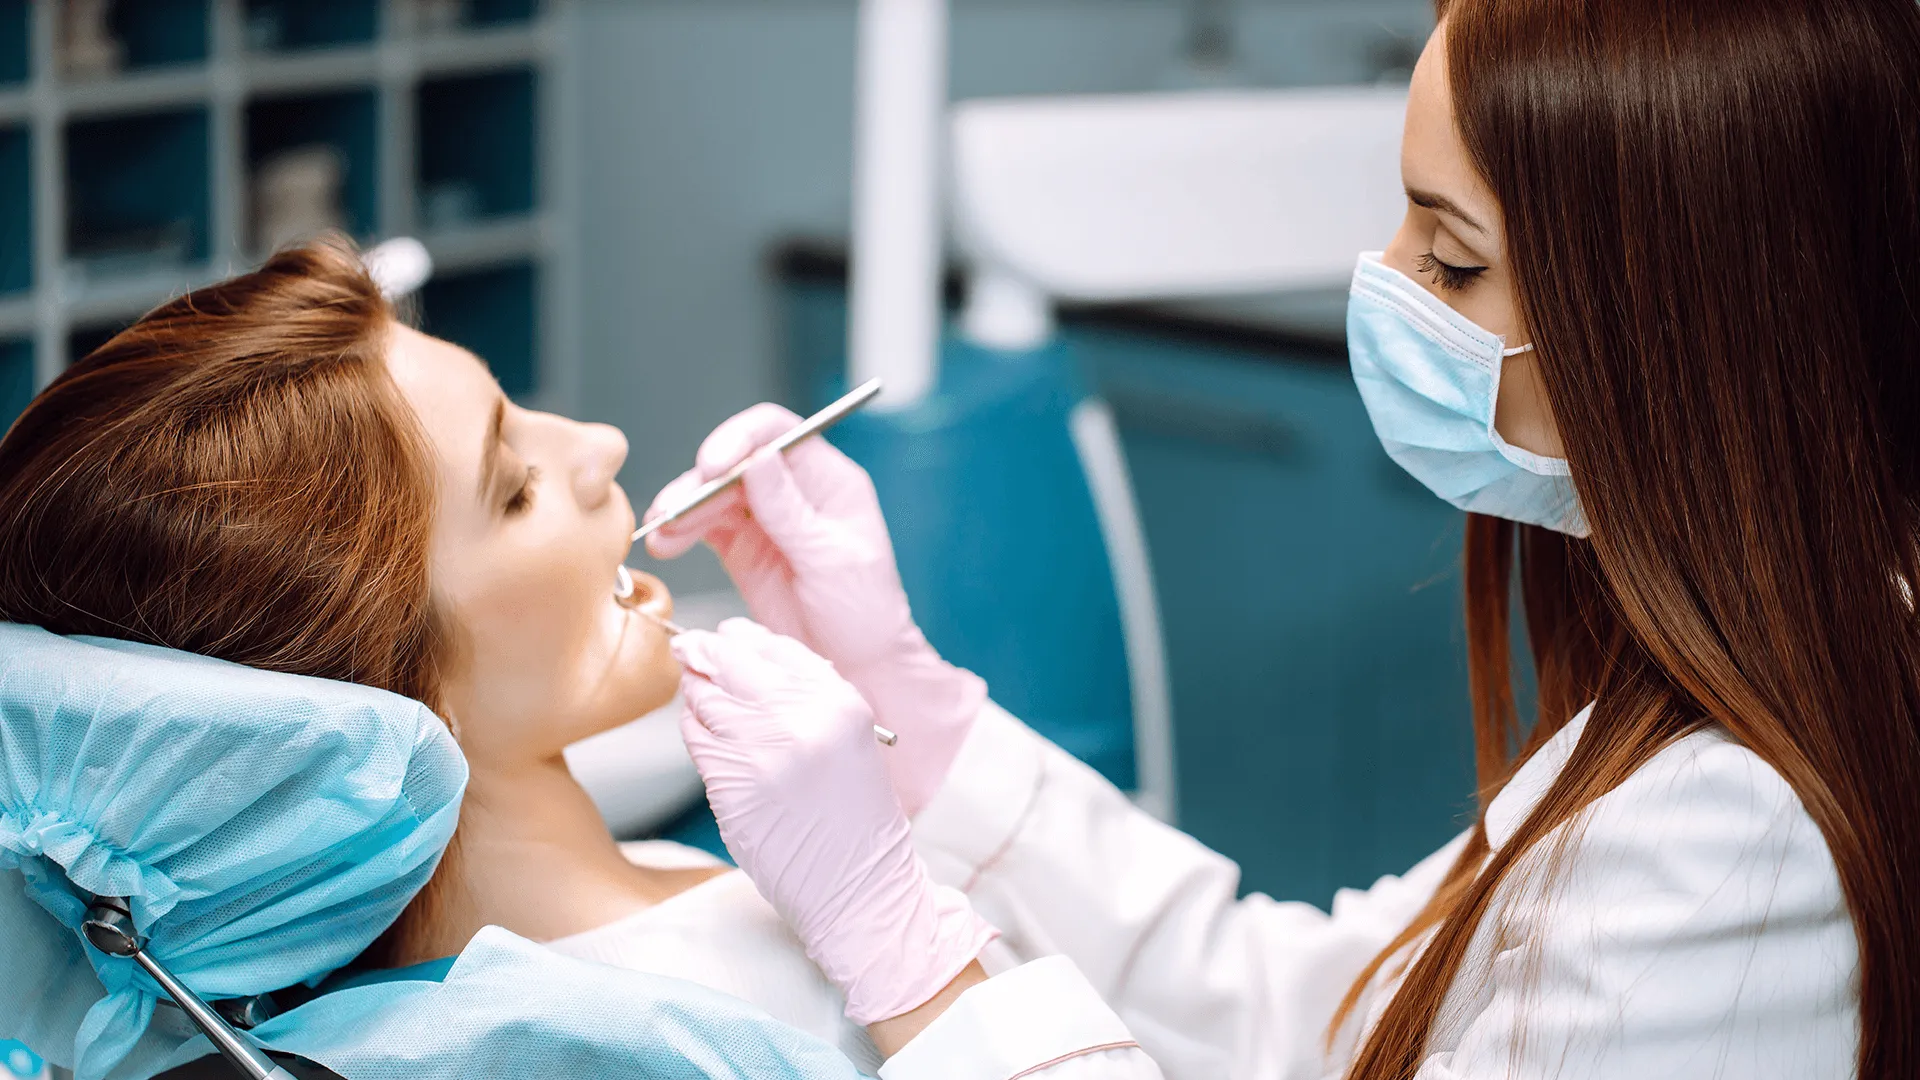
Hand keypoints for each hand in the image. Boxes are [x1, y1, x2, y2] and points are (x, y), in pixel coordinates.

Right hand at [646, 404, 983, 814]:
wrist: (861, 665)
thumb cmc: (865, 611)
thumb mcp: (831, 558)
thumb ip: (789, 510)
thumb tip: (757, 458)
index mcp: (828, 479)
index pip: (778, 433)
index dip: (739, 438)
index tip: (711, 463)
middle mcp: (795, 490)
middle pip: (736, 461)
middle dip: (701, 481)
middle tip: (674, 509)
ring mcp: (766, 517)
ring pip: (714, 493)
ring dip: (684, 507)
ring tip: (662, 532)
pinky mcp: (743, 546)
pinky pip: (705, 525)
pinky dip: (682, 531)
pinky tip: (666, 544)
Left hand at [673, 619, 996, 1025]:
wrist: (859, 884)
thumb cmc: (855, 816)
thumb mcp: (850, 738)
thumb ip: (807, 696)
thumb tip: (748, 657)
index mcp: (839, 702)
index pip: (776, 647)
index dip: (743, 638)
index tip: (728, 635)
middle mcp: (801, 718)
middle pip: (733, 662)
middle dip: (705, 652)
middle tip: (690, 649)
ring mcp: (762, 750)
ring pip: (705, 697)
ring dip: (697, 692)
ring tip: (699, 694)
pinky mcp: (730, 783)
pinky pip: (696, 738)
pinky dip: (694, 730)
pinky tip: (706, 735)